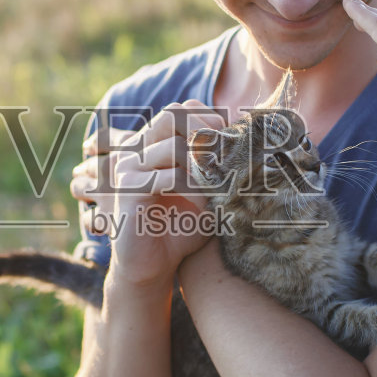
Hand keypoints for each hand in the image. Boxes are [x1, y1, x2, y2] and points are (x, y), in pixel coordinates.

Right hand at [69, 100, 225, 287]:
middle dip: (204, 131)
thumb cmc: (179, 231)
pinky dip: (193, 188)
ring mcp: (129, 169)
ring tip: (218, 187)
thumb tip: (248, 147)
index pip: (180, 110)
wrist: (151, 266)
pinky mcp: (128, 191)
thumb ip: (218, 172)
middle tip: (224, 157)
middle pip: (171, 115)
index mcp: (154, 147)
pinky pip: (167, 177)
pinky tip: (205, 204)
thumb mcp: (205, 197)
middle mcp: (137, 152)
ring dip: (203, 167)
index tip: (229, 141)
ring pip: (173, 147)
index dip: (207, 118)